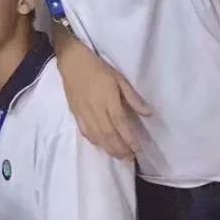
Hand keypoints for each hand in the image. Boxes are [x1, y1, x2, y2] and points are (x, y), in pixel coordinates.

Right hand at [56, 37, 150, 159]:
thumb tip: (148, 113)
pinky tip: (101, 145)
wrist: (72, 61)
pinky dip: (94, 141)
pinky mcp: (75, 112)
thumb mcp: (119, 78)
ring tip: (119, 157)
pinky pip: (85, 131)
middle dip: (120, 148)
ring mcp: (83, 111)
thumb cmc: (98, 67)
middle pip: (108, 133)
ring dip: (108, 148)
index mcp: (108, 98)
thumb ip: (132, 97)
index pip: (120, 123)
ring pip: (97, 135)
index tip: (137, 149)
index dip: (129, 138)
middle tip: (129, 158)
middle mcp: (95, 108)